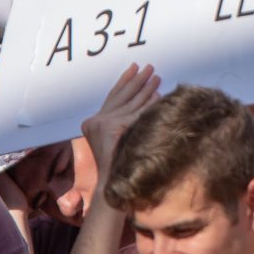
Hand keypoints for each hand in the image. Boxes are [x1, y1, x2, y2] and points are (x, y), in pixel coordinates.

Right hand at [80, 63, 161, 179]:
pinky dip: (149, 105)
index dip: (124, 81)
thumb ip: (125, 119)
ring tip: (157, 77)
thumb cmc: (119, 165)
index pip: (111, 96)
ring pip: (131, 103)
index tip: (133, 67)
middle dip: (137, 80)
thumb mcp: (119, 137)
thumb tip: (149, 96)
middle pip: (121, 96)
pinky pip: (137, 114)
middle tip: (150, 67)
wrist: (113, 186)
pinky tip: (159, 96)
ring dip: (146, 88)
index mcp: (93, 122)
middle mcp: (95, 121)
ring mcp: (103, 125)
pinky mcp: (114, 129)